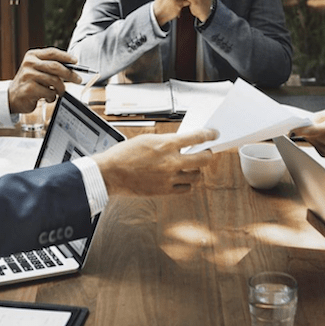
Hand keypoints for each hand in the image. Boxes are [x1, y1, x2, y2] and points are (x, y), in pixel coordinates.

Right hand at [8, 48, 82, 113]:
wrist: (12, 97)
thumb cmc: (29, 83)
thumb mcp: (37, 70)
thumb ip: (51, 67)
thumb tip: (72, 69)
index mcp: (32, 56)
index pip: (52, 52)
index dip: (66, 56)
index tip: (76, 61)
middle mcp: (29, 63)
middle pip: (55, 66)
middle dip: (70, 74)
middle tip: (78, 80)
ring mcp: (28, 76)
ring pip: (54, 81)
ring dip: (61, 89)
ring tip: (60, 92)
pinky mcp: (29, 89)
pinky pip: (49, 92)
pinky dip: (52, 97)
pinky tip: (49, 97)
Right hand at [93, 129, 217, 195]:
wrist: (111, 173)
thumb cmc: (125, 155)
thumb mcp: (147, 140)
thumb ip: (167, 142)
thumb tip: (182, 144)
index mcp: (166, 145)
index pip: (197, 137)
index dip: (209, 135)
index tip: (213, 134)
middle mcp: (171, 162)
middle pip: (203, 159)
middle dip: (208, 154)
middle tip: (208, 152)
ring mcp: (169, 178)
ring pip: (196, 175)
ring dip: (196, 170)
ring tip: (192, 166)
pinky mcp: (165, 191)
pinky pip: (186, 189)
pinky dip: (187, 184)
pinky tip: (183, 179)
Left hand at [291, 108, 324, 174]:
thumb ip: (321, 115)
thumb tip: (307, 120)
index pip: (311, 130)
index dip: (298, 129)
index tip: (289, 127)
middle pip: (307, 133)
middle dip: (306, 127)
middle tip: (313, 122)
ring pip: (309, 138)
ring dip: (312, 132)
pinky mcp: (323, 154)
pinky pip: (313, 143)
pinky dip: (316, 138)